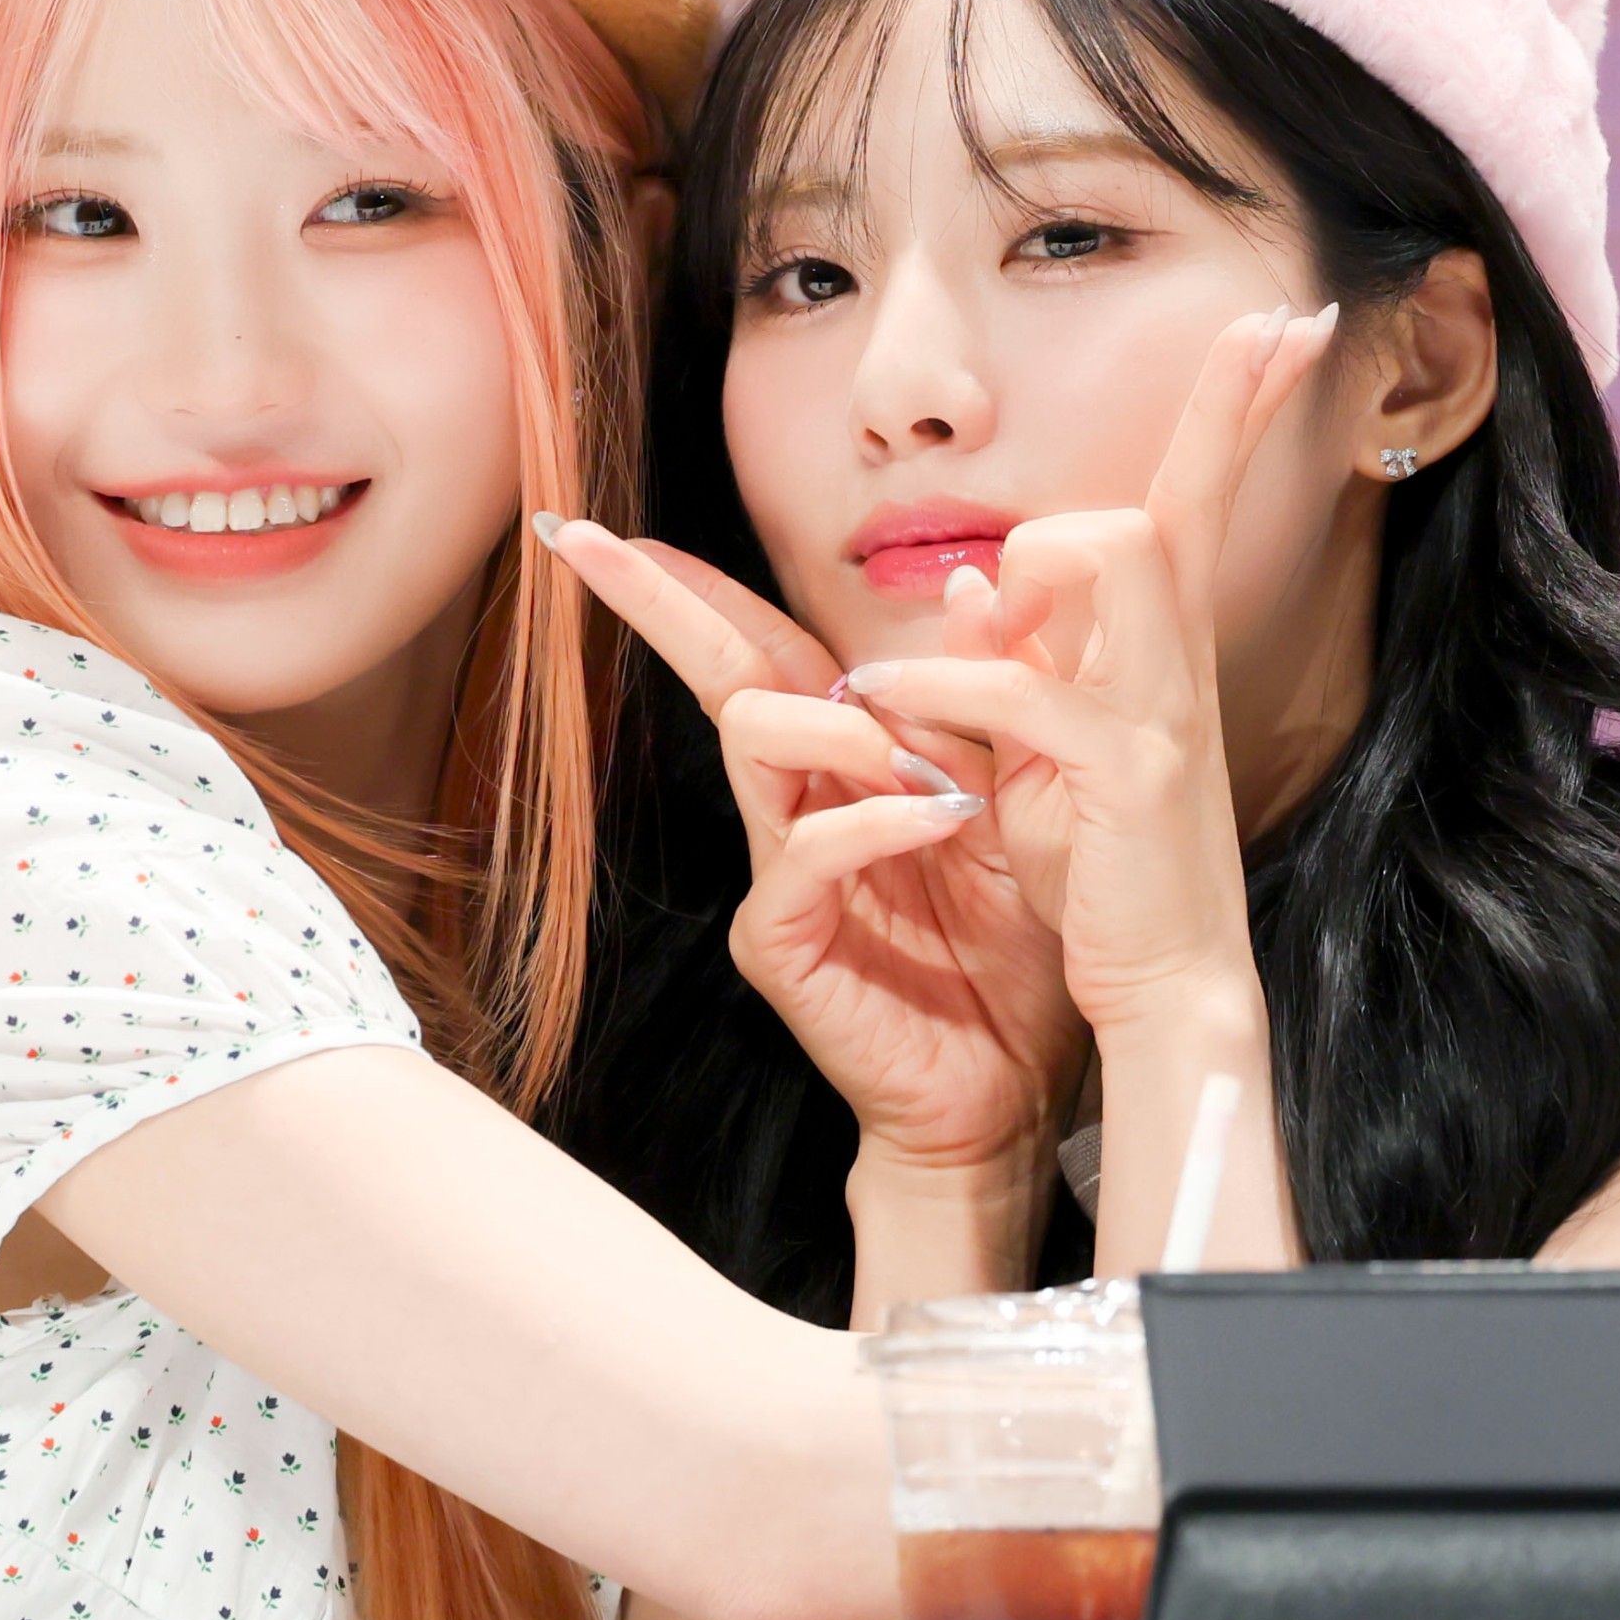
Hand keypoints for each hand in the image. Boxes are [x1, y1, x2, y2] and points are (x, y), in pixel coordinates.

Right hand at [530, 518, 1081, 1191]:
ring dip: (840, 725)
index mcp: (846, 764)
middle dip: (661, 604)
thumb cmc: (1017, 949)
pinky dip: (879, 821)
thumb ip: (987, 700)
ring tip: (929, 761)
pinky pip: (809, 852)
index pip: (765, 648)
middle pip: (722, 675)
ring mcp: (780, 873)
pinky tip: (944, 821)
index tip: (626, 529)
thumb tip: (973, 580)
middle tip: (596, 545)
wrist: (1013, 1090)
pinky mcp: (784, 943)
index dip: (704, 586)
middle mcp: (796, 806)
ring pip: (753, 742)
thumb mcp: (1023, 803)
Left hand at [829, 303, 1336, 1041]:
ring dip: (1029, 570)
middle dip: (1206, 422)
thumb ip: (1022, 657)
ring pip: (1110, 551)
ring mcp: (1159, 710)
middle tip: (1193, 412)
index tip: (1287, 322)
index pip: (1199, 499)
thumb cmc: (1106, 869)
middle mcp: (1175, 660)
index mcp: (1160, 646)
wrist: (1161, 984)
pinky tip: (886, 706)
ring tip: (981, 628)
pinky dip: (936, 687)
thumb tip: (978, 577)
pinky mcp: (1122, 771)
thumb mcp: (1048, 749)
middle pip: (1174, 499)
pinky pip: (1020, 689)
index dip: (1239, 408)